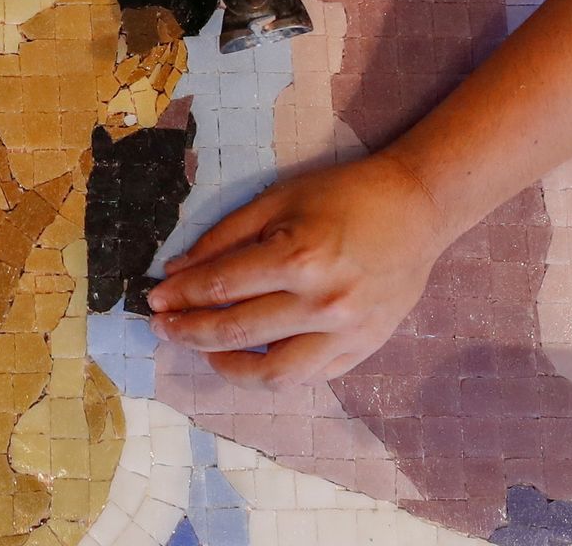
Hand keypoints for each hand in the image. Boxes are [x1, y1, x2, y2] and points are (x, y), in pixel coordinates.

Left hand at [146, 154, 448, 388]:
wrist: (418, 208)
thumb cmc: (343, 195)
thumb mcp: (276, 200)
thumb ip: (222, 238)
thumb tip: (175, 273)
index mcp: (298, 256)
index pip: (221, 286)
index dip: (180, 296)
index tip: (153, 299)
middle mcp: (323, 302)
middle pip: (235, 331)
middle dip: (188, 331)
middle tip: (162, 327)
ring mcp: (347, 333)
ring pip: (272, 373)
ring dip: (226, 366)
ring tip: (203, 350)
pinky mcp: (364, 349)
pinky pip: (308, 377)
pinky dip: (271, 374)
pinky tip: (248, 359)